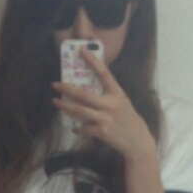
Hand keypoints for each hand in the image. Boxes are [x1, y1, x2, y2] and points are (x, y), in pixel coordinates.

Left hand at [52, 48, 156, 163]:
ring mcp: (105, 118)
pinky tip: (74, 127)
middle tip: (55, 84)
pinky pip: (84, 128)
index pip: (104, 73)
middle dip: (67, 89)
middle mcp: (110, 104)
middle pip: (84, 94)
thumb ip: (108, 96)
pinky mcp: (102, 132)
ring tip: (55, 102)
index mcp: (117, 93)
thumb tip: (88, 91)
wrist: (137, 141)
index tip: (82, 50)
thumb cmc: (129, 119)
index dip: (93, 61)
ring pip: (80, 111)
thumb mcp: (122, 102)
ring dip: (65, 106)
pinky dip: (77, 128)